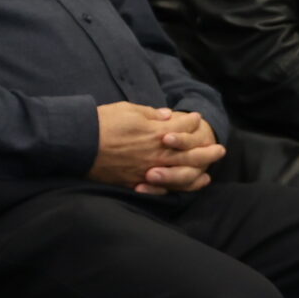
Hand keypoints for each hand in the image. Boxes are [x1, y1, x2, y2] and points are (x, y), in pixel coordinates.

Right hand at [91, 103, 227, 191]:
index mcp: (155, 132)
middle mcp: (157, 153)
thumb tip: (167, 116)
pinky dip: (178, 187)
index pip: (182, 127)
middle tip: (220, 149)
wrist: (79, 143)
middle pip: (190, 153)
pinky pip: (163, 188)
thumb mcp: (128, 109)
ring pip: (182, 173)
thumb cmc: (102, 122)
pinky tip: (186, 186)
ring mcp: (148, 169)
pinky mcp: (137, 181)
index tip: (197, 118)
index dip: (191, 122)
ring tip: (210, 172)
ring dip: (199, 172)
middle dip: (207, 150)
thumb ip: (151, 114)